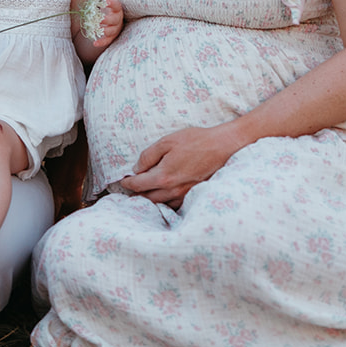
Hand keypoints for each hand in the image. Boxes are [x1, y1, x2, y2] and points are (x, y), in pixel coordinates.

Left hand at [94, 0, 123, 50]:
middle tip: (99, 19)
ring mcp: (115, 28)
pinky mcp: (111, 37)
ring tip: (97, 30)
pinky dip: (101, 42)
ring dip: (104, 31)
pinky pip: (107, 40)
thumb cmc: (111, 8)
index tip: (105, 2)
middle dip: (107, 20)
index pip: (116, 5)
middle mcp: (117, 19)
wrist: (115, 21)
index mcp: (117, 9)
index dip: (111, 4)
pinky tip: (94, 43)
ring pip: (111, 31)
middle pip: (114, 20)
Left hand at [117, 123, 243, 208]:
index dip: (127, 183)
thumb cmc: (196, 141)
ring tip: (145, 193)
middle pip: (147, 198)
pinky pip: (175, 205)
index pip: (138, 185)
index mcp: (163, 176)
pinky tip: (164, 196)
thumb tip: (137, 168)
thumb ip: (148, 155)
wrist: (223, 146)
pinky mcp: (194, 195)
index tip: (123, 181)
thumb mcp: (167, 141)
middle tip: (131, 188)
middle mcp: (172, 190)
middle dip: (137, 194)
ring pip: (161, 204)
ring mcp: (184, 195)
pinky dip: (166, 202)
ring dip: (151, 200)